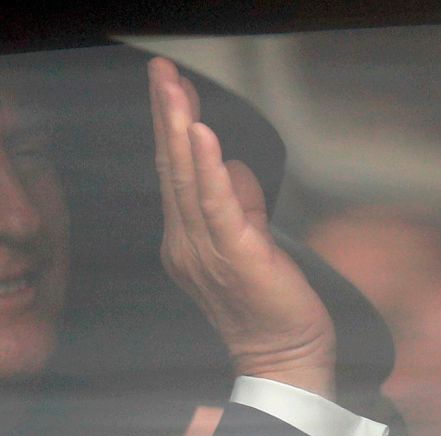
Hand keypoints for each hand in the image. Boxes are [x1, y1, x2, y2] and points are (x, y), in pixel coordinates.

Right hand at [147, 57, 336, 398]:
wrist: (282, 360)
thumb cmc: (267, 306)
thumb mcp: (251, 243)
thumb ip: (241, 203)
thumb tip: (233, 167)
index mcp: (186, 239)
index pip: (174, 172)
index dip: (169, 126)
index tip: (167, 86)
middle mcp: (185, 242)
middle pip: (171, 168)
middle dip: (164, 114)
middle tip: (158, 69)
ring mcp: (205, 250)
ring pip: (186, 180)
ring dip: (177, 128)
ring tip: (170, 87)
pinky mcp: (235, 256)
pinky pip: (216, 205)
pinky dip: (206, 167)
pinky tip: (199, 133)